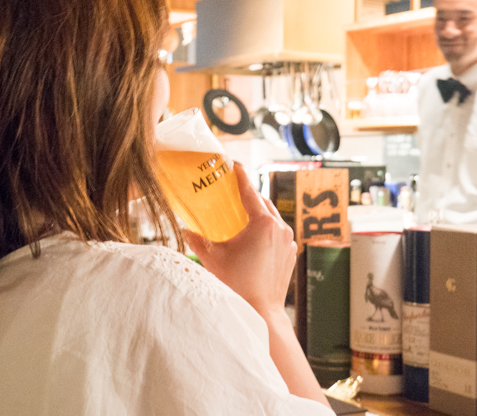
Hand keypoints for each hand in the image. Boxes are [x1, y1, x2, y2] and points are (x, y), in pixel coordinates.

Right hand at [184, 163, 296, 315]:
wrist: (261, 310)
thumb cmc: (237, 284)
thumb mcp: (213, 258)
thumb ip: (198, 240)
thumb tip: (185, 229)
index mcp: (263, 224)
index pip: (250, 192)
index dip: (241, 177)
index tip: (234, 165)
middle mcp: (280, 228)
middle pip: (263, 203)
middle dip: (249, 195)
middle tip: (233, 191)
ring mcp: (288, 241)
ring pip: (273, 217)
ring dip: (259, 213)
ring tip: (242, 214)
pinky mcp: (291, 253)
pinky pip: (279, 232)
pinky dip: (266, 229)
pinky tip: (253, 236)